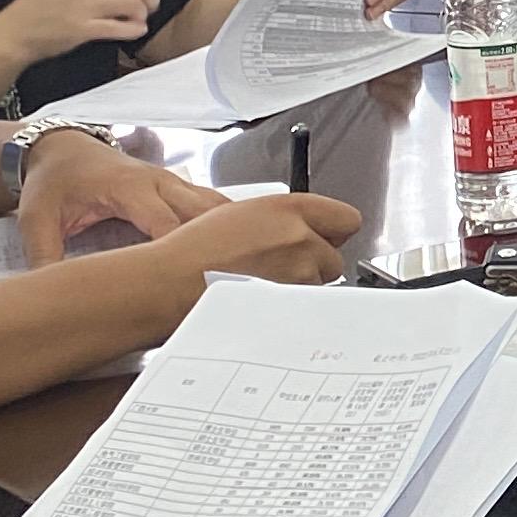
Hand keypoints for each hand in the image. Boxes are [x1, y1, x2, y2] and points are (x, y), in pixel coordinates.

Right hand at [2, 0, 196, 69]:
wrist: (14, 30)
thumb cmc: (44, 8)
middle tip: (148, 8)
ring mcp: (85, 5)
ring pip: (136, 4)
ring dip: (143, 15)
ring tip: (135, 21)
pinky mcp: (81, 28)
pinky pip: (121, 28)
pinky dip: (133, 30)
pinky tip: (132, 31)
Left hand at [16, 128, 225, 264]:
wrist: (61, 148)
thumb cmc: (53, 181)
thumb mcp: (37, 219)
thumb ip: (45, 257)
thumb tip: (53, 295)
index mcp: (128, 187)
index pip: (167, 225)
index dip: (179, 255)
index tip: (188, 283)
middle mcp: (159, 181)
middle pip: (204, 214)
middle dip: (215, 246)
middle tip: (225, 282)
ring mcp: (172, 182)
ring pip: (215, 206)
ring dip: (227, 233)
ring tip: (240, 267)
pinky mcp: (176, 187)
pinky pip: (210, 204)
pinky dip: (223, 223)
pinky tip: (231, 248)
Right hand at [144, 187, 359, 290]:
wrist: (169, 282)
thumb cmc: (194, 249)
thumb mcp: (243, 213)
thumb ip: (284, 219)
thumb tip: (305, 230)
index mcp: (289, 210)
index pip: (348, 219)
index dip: (332, 232)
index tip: (321, 238)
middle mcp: (300, 239)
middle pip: (334, 258)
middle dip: (315, 264)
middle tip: (280, 267)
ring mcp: (296, 274)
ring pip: (318, 286)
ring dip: (299, 287)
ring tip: (259, 284)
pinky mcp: (288, 305)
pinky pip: (301, 307)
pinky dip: (287, 307)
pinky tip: (258, 300)